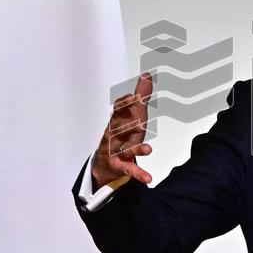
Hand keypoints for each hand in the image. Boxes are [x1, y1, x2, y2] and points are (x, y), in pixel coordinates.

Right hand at [91, 72, 153, 189]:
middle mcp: (115, 134)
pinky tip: (149, 178)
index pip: (119, 110)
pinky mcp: (120, 165)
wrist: (104, 162)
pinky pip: (130, 170)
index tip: (135, 96)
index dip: (125, 104)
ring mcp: (116, 151)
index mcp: (118, 120)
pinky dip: (139, 174)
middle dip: (130, 125)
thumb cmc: (121, 134)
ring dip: (137, 150)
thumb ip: (140, 96)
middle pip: (122, 129)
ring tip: (148, 151)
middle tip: (141, 122)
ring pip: (126, 149)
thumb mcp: (131, 115)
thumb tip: (147, 74)